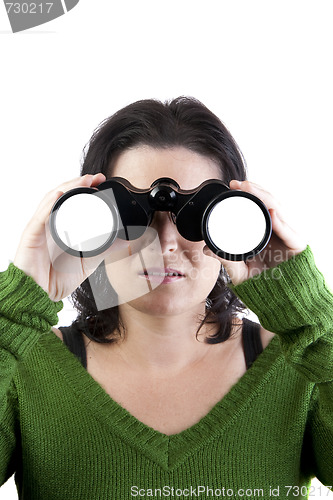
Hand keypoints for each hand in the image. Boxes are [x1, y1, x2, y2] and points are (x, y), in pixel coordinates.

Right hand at [14, 173, 110, 301]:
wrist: (40, 296)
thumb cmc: (57, 279)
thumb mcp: (88, 262)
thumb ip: (106, 250)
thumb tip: (127, 241)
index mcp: (61, 227)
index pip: (72, 200)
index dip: (84, 188)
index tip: (101, 181)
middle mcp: (49, 223)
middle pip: (62, 195)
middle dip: (78, 183)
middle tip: (97, 177)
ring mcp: (39, 228)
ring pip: (52, 200)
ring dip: (68, 187)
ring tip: (84, 181)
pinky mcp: (31, 236)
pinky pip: (40, 217)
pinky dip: (50, 204)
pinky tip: (60, 195)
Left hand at [203, 180, 306, 285]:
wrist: (279, 302)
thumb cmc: (262, 284)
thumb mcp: (239, 271)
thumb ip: (225, 259)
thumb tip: (206, 250)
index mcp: (263, 232)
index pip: (257, 207)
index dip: (247, 194)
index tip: (231, 186)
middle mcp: (276, 231)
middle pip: (268, 203)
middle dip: (254, 190)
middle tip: (237, 183)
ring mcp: (286, 236)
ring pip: (278, 210)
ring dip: (264, 197)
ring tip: (251, 189)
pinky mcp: (297, 246)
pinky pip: (288, 232)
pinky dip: (280, 222)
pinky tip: (271, 212)